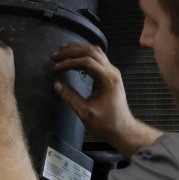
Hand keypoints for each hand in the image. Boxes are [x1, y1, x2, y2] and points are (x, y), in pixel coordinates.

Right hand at [52, 42, 160, 157]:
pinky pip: (98, 57)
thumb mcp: (85, 112)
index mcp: (108, 79)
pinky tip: (75, 56)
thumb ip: (70, 97)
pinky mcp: (110, 75)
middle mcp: (112, 71)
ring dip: (78, 49)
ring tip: (63, 51)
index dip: (69, 62)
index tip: (56, 68)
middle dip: (72, 51)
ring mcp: (112, 72)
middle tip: (56, 55)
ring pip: (95, 51)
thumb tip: (56, 84)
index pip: (86, 62)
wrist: (122, 129)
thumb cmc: (106, 124)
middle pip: (91, 51)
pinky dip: (84, 54)